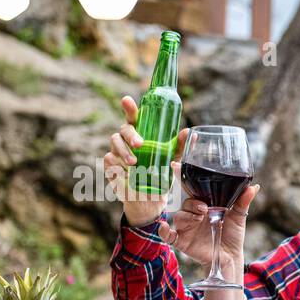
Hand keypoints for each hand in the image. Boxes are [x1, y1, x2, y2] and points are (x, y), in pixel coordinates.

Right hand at [104, 95, 187, 226]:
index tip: (127, 100)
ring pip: (114, 143)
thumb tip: (190, 132)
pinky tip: (124, 172)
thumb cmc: (160, 173)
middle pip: (123, 130)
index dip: (129, 108)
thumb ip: (180, 146)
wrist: (150, 199)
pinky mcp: (110, 166)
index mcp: (140, 134)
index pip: (133, 118)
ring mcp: (116, 152)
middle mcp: (126, 140)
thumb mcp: (173, 159)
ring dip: (123, 152)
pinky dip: (116, 165)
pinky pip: (109, 160)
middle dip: (130, 135)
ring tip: (134, 163)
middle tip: (140, 144)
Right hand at [156, 165, 257, 273]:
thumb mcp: (238, 216)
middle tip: (203, 208)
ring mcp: (187, 227)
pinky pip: (168, 235)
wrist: (231, 257)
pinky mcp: (182, 241)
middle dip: (192, 203)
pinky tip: (164, 227)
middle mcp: (193, 214)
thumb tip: (254, 186)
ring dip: (187, 216)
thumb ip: (243, 201)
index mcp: (204, 204)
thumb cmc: (232, 235)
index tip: (176, 165)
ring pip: (179, 216)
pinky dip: (164, 231)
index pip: (191, 189)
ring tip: (199, 219)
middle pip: (185, 202)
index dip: (182, 177)